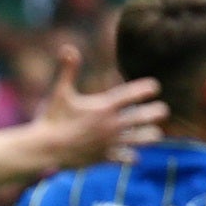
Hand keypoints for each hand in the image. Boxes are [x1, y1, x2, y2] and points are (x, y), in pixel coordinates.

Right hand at [34, 44, 166, 167]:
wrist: (44, 149)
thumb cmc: (51, 118)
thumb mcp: (60, 92)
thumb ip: (68, 70)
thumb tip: (67, 47)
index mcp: (105, 106)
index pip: (139, 92)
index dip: (150, 88)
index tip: (153, 88)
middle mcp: (113, 124)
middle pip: (151, 116)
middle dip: (159, 111)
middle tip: (161, 110)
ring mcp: (111, 142)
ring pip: (146, 139)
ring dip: (152, 135)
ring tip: (152, 132)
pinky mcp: (106, 158)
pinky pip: (129, 158)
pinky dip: (132, 156)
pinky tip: (132, 153)